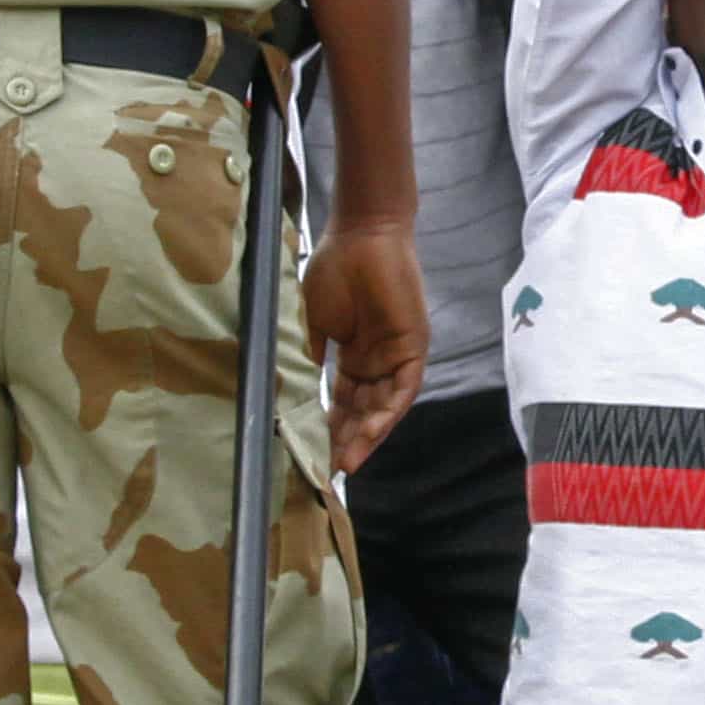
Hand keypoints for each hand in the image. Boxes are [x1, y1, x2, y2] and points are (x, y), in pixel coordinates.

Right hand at [302, 219, 427, 469]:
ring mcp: (396, 356)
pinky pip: (403, 390)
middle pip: (362, 411)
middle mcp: (377, 362)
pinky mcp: (413, 348)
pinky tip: (369, 435)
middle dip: (345, 440)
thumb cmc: (333, 270)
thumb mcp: (312, 323)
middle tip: (327, 469)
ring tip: (345, 462)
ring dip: (365, 436)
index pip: (342, 402)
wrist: (361, 234)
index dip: (328, 427)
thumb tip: (291, 395)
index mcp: (353, 356)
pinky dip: (386, 415)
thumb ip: (308, 358)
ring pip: (383, 408)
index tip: (311, 453)